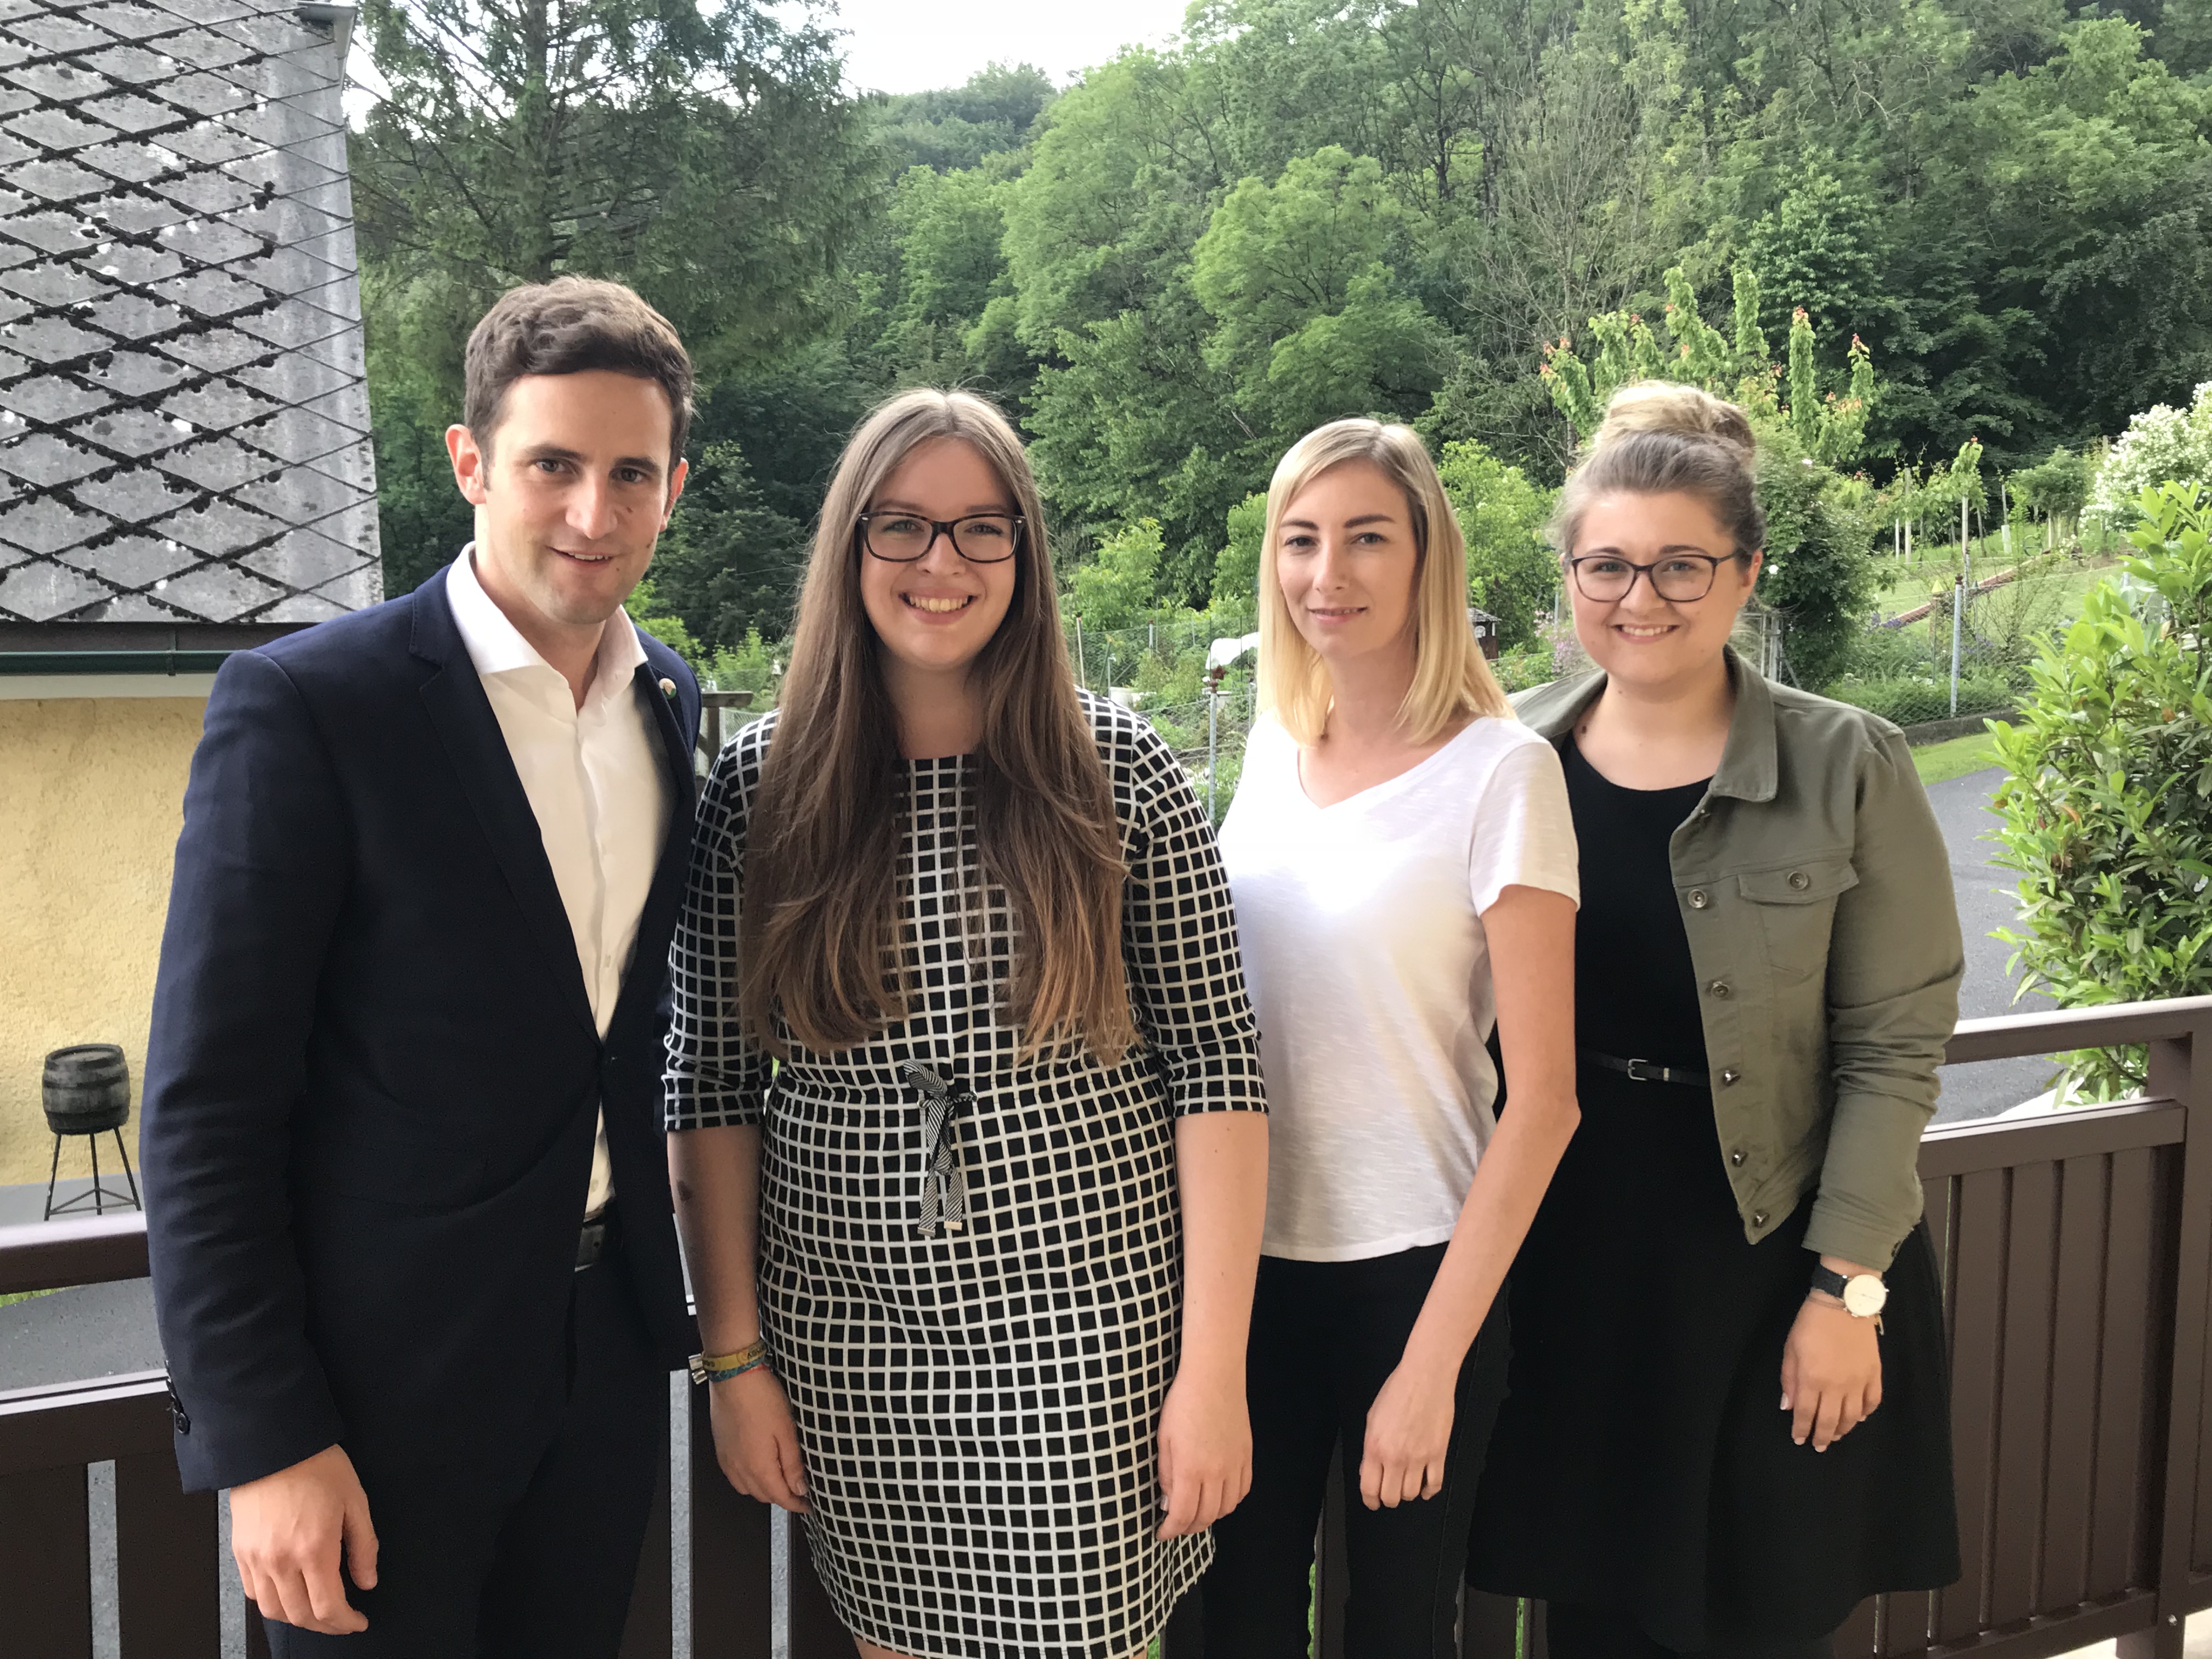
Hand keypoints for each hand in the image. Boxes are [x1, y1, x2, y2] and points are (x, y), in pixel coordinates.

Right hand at [229, 1444, 376, 1634]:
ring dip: (298, 1619)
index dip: (345, 1623)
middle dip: (325, 1625)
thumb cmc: (317, 1466)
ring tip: (318, 1612)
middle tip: (342, 1621)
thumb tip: (367, 1581)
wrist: (274, 1444)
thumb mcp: (355, 1501)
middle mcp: (281, 1561)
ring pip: (274, 1611)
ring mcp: (256, 1559)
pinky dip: (273, 1603)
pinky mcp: (240, 1552)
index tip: (358, 1622)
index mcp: (314, 1549)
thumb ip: (363, 1546)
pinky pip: (254, 1593)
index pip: (328, 1607)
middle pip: (300, 1616)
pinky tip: (290, 1594)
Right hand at [707, 1366, 809, 1512]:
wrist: (733, 1378)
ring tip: (780, 1478)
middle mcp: (739, 1470)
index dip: (796, 1504)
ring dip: (764, 1489)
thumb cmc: (761, 1398)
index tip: (808, 1505)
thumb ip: (793, 1464)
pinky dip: (749, 1478)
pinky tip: (758, 1466)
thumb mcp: (787, 1431)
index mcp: (758, 1468)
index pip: (780, 1498)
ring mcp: (727, 1461)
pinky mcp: (721, 1450)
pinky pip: (735, 1476)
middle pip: (763, 1496)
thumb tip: (800, 1488)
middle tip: (799, 1489)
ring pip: (747, 1489)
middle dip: (782, 1497)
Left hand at [1157, 1364, 1251, 1537]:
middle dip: (1189, 1527)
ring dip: (1211, 1517)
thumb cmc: (1182, 1403)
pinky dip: (1230, 1501)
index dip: (1171, 1530)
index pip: (1182, 1514)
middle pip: (1206, 1516)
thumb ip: (1165, 1474)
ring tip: (1197, 1513)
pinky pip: (1242, 1490)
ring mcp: (1235, 1464)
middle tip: (1177, 1526)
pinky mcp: (1246, 1455)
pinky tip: (1219, 1497)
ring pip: (1227, 1508)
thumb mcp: (1164, 1438)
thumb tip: (1167, 1502)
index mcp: (1190, 1469)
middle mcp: (1216, 1472)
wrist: (1214, 1377)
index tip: (1162, 1533)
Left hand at [1360, 1356, 1455, 1509]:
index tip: (1372, 1502)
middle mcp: (1396, 1457)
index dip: (1370, 1500)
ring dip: (1407, 1493)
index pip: (1369, 1488)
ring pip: (1411, 1493)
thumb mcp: (1372, 1418)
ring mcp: (1419, 1458)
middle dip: (1387, 1498)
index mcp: (1375, 1447)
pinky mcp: (1438, 1454)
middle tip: (1389, 1492)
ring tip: (1406, 1484)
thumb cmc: (1397, 1391)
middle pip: (1391, 1496)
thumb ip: (1370, 1447)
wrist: (1425, 1378)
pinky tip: (1424, 1487)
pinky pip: (1434, 1484)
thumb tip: (1370, 1469)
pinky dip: (1428, 1491)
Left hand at [1781, 1296, 1882, 1450]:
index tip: (1799, 1440)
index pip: (1806, 1414)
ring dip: (1843, 1430)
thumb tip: (1788, 1406)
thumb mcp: (1790, 1349)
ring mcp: (1858, 1382)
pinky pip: (1872, 1402)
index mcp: (1813, 1380)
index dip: (1802, 1430)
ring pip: (1852, 1417)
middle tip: (1818, 1446)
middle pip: (1830, 1421)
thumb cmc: (1810, 1324)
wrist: (1843, 1303)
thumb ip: (1789, 1379)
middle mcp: (1837, 1387)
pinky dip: (1866, 1413)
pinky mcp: (1874, 1375)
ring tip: (1836, 1435)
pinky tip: (1860, 1418)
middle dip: (1822, 1437)